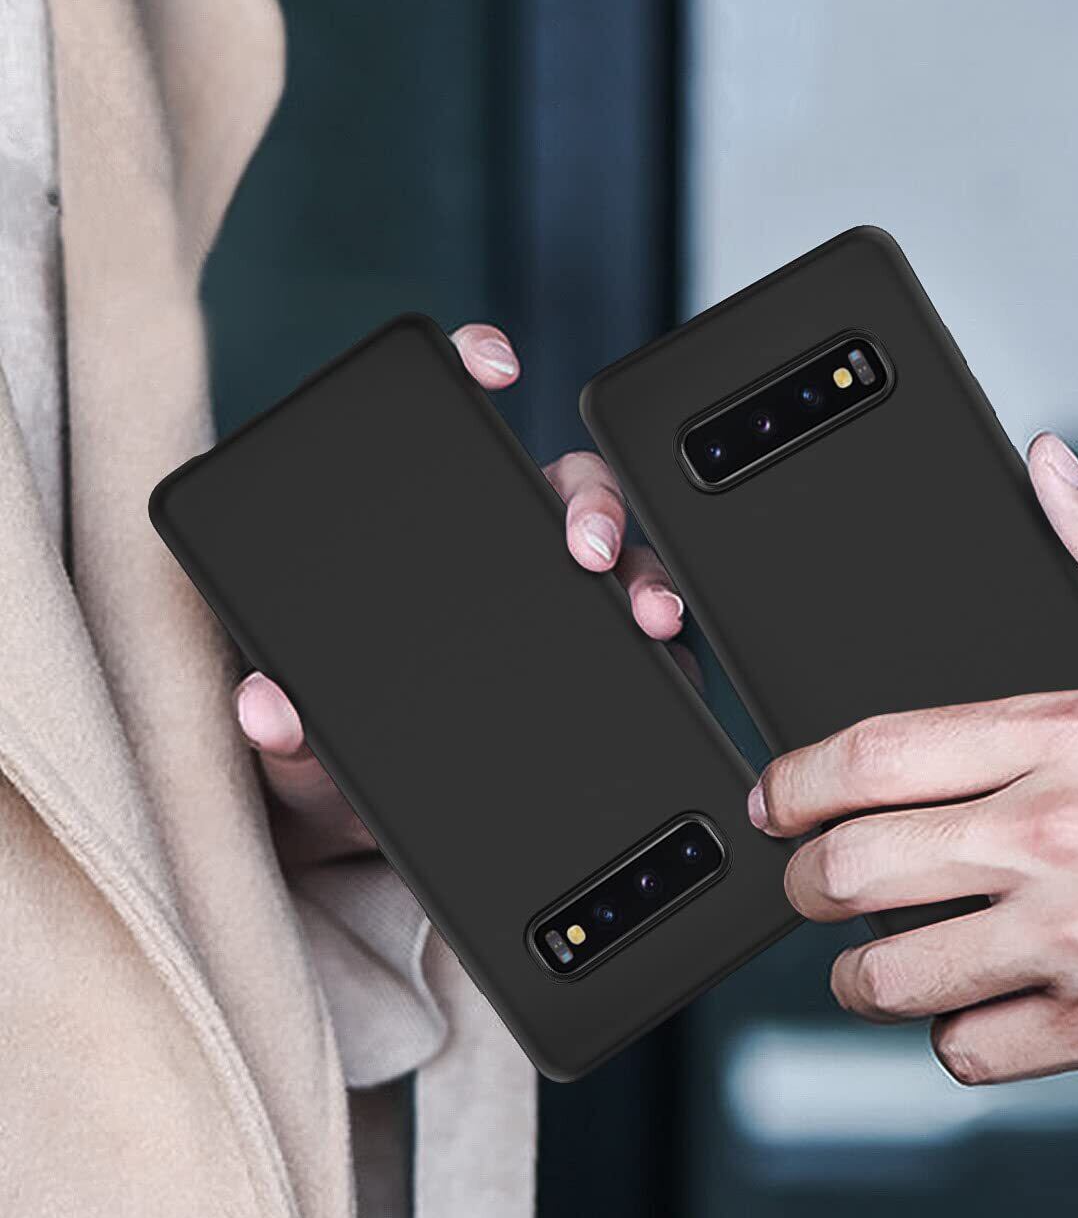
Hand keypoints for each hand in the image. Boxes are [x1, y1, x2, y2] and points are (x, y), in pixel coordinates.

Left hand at [235, 322, 684, 869]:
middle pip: (563, 492)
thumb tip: (265, 705)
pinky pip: (656, 653)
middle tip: (583, 546)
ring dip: (643, 572)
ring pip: (624, 563)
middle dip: (589, 503)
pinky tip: (666, 662)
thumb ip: (285, 735)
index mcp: (425, 549)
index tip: (491, 361)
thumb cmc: (336, 781)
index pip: (452, 440)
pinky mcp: (612, 680)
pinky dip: (672, 653)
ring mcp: (565, 621)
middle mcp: (504, 567)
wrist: (385, 855)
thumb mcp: (301, 759)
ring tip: (646, 614)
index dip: (473, 376)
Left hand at [749, 433, 1077, 1081]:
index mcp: (1070, 734)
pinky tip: (979, 1009)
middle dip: (805, 885)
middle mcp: (1060, 836)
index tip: (774, 801)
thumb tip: (1048, 468)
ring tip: (880, 960)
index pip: (876, 754)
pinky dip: (956, 1038)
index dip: (793, 783)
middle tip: (812, 885)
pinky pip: (974, 1050)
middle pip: (854, 870)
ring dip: (864, 974)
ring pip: (895, 976)